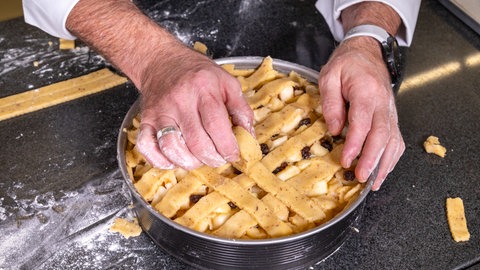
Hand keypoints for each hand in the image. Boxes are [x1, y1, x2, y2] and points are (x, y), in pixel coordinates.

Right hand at [136, 45, 253, 169]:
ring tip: (199, 159)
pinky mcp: (145, 121)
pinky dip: (161, 161)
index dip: (227, 147)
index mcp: (203, 89)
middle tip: (218, 159)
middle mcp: (179, 101)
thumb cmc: (199, 75)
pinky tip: (175, 159)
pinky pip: (147, 148)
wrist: (163, 61)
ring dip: (189, 163)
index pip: (216, 125)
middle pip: (196, 142)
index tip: (233, 155)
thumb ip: (241, 109)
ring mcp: (160, 112)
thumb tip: (248, 136)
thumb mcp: (227, 83)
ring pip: (171, 148)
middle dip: (212, 158)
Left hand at [318, 37, 404, 190]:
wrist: (367, 52)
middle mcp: (383, 103)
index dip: (355, 144)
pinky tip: (383, 170)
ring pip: (393, 140)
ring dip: (385, 164)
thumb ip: (330, 102)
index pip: (362, 122)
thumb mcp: (329, 76)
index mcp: (366, 91)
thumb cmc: (346, 64)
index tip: (346, 160)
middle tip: (361, 177)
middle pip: (382, 135)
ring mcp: (391, 111)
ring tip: (373, 183)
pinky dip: (392, 157)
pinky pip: (396, 139)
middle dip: (372, 159)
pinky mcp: (392, 116)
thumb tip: (334, 131)